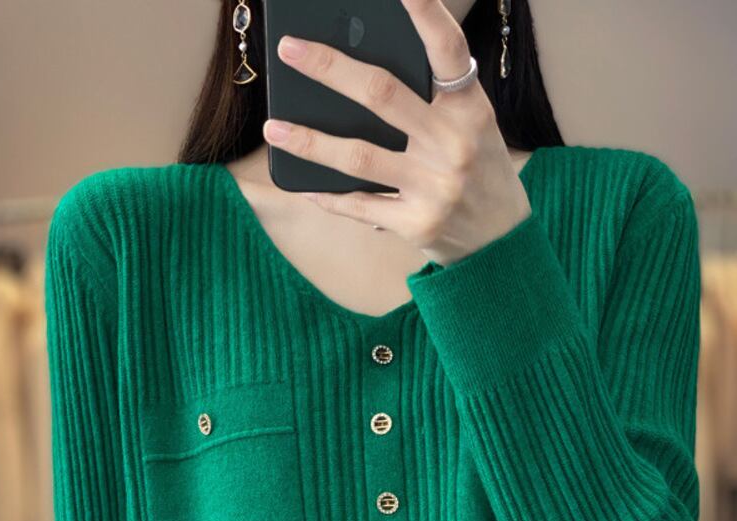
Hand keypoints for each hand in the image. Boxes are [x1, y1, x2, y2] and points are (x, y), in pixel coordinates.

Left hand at [262, 0, 531, 267]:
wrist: (502, 242)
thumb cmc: (479, 171)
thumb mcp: (474, 127)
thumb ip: (433, 100)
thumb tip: (360, 75)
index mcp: (472, 110)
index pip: (448, 50)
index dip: (426, 13)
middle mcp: (453, 145)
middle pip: (382, 95)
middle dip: (329, 68)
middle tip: (290, 49)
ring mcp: (434, 187)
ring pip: (358, 157)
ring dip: (308, 141)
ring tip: (274, 127)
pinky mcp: (417, 224)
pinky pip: (359, 206)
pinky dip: (328, 196)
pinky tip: (303, 186)